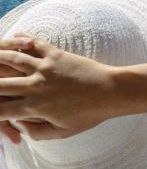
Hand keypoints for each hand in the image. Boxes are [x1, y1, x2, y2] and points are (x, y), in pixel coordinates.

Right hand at [0, 35, 116, 140]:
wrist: (113, 92)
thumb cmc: (90, 114)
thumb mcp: (63, 132)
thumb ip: (37, 133)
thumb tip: (19, 127)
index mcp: (35, 108)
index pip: (1, 111)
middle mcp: (36, 86)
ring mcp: (45, 68)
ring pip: (11, 59)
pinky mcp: (56, 55)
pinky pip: (34, 43)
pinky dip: (22, 38)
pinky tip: (15, 36)